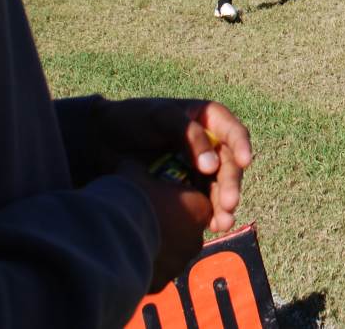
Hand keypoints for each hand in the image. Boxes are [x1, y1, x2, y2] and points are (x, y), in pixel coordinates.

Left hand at [88, 98, 253, 234]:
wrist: (99, 141)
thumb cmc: (131, 119)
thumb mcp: (160, 117)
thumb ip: (189, 135)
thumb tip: (213, 166)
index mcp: (207, 120)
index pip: (232, 132)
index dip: (241, 146)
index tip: (245, 162)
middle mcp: (209, 144)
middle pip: (230, 165)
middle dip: (231, 185)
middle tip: (229, 204)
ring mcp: (199, 168)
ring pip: (220, 186)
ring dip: (224, 204)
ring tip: (221, 223)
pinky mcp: (187, 187)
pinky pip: (204, 200)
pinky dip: (210, 213)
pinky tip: (211, 226)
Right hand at [121, 164, 212, 290]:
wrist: (109, 239)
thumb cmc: (128, 199)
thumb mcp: (133, 172)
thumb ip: (140, 167)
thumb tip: (132, 161)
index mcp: (198, 207)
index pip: (195, 200)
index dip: (175, 196)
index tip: (157, 194)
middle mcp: (196, 238)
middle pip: (185, 227)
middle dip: (169, 222)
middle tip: (144, 215)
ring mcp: (179, 263)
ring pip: (172, 251)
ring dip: (158, 244)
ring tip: (132, 236)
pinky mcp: (162, 282)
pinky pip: (156, 270)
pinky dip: (146, 264)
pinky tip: (126, 255)